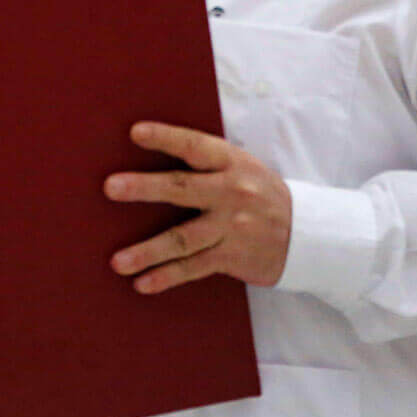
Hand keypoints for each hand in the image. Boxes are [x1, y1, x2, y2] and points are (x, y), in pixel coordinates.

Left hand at [104, 121, 291, 293]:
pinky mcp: (232, 256)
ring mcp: (232, 227)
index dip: (166, 137)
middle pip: (181, 189)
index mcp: (231, 163)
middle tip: (110, 187)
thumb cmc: (258, 193)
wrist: (306, 233)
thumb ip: (204, 162)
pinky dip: (166, 277)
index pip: (194, 146)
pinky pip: (193, 267)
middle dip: (144, 188)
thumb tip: (146, 149)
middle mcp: (231, 193)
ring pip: (182, 239)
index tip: (135, 132)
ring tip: (117, 261)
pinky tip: (142, 283)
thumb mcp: (240, 167)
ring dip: (147, 251)